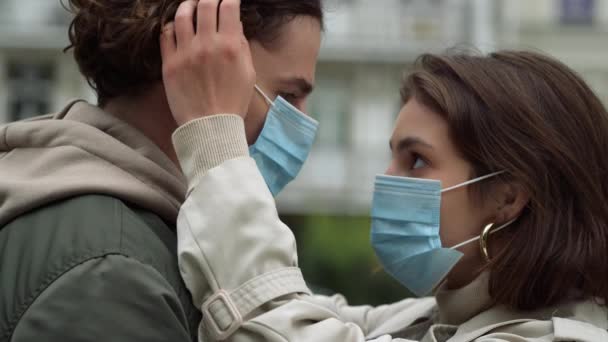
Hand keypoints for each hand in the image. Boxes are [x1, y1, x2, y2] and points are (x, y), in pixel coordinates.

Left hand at [160, 0, 255, 125]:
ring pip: (182, 15)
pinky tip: (177, 27)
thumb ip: (242, 46)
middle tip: (211, 1)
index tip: (229, 0)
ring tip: (191, 6)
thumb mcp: (248, 73)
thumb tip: (235, 25)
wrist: (211, 126)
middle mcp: (207, 45)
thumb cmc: (233, 102)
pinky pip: (166, 34)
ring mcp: (186, 53)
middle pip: (205, 5)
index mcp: (230, 46)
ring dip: (188, 6)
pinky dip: (172, 26)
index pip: (228, 8)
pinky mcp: (170, 63)